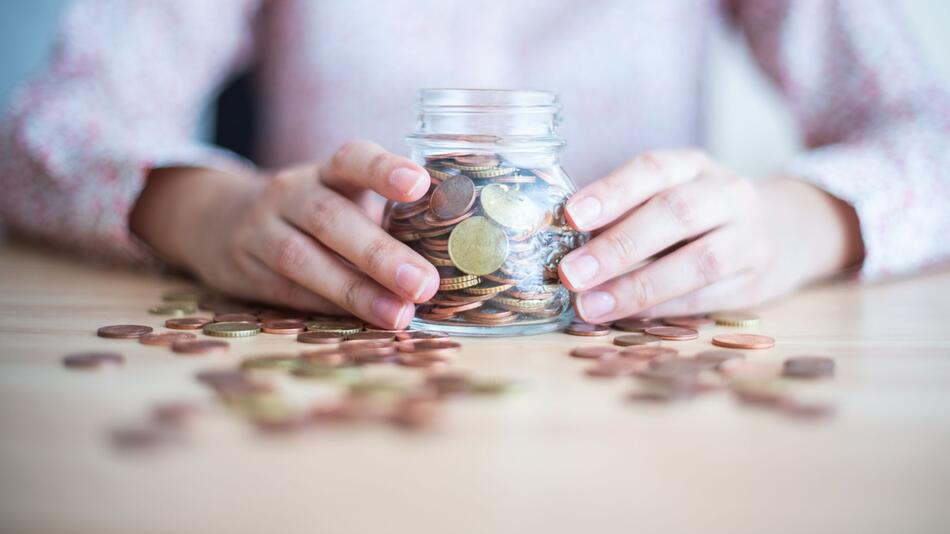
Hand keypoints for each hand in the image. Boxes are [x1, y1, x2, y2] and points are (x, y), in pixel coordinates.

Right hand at [131, 140, 439, 328]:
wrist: (221, 220)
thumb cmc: (315, 214)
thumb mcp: (344, 198)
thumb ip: (388, 218)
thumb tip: (458, 257)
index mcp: (328, 172)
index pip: (352, 158)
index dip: (384, 170)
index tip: (420, 185)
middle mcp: (292, 193)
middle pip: (331, 218)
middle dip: (380, 253)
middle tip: (425, 284)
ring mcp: (262, 230)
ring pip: (304, 259)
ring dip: (355, 290)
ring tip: (399, 315)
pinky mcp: (246, 270)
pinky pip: (289, 291)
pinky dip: (327, 308)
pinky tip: (362, 323)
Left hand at [558, 149, 863, 322]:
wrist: (786, 227)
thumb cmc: (700, 211)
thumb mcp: (669, 192)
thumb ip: (624, 211)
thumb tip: (560, 242)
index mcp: (694, 166)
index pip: (653, 169)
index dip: (612, 191)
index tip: (571, 216)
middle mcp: (727, 194)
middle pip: (675, 214)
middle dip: (618, 245)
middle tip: (571, 273)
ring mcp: (749, 237)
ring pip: (698, 261)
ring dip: (639, 286)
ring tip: (592, 305)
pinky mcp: (756, 280)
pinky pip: (706, 297)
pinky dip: (663, 308)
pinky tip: (627, 316)